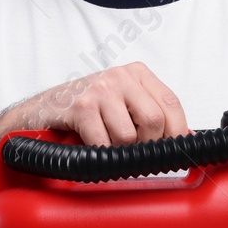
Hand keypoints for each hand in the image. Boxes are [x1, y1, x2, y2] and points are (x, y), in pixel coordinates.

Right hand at [4, 61, 190, 146]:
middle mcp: (120, 76)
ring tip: (107, 145)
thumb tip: (186, 139)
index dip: (178, 133)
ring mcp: (100, 89)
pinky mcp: (81, 106)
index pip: (172, 103)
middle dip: (146, 146)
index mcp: (137, 73)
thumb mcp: (123, 104)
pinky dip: (101, 153)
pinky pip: (103, 143)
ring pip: (129, 136)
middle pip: (155, 121)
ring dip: (119, 152)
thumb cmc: (84, 110)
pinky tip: (93, 147)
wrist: (40, 111)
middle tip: (133, 153)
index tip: (175, 152)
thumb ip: (151, 114)